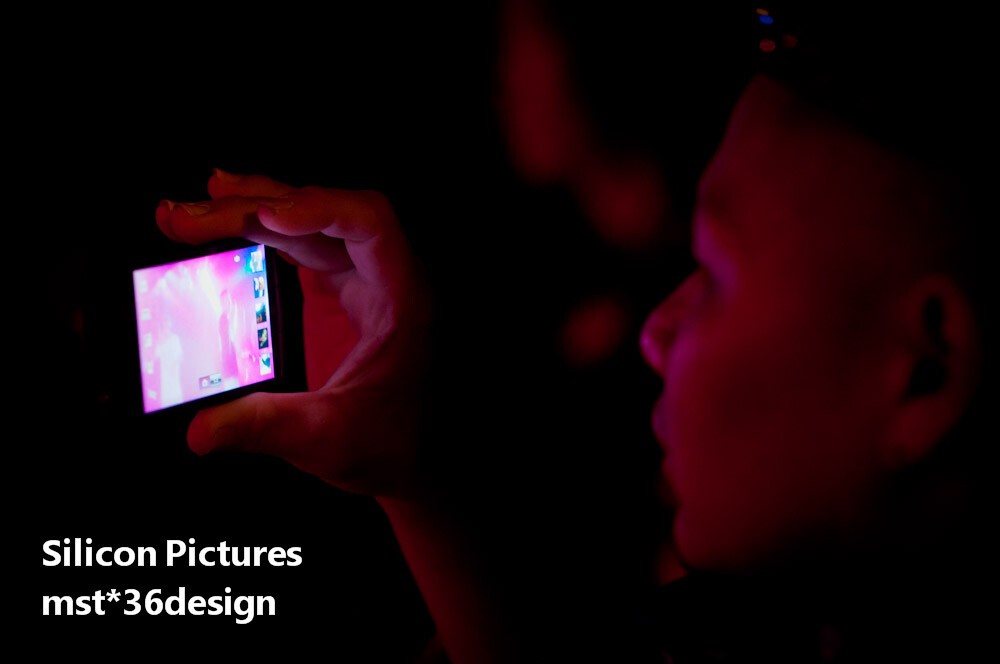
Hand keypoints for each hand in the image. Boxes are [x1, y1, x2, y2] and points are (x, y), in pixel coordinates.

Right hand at [157, 169, 429, 496]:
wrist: (403, 455)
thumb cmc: (386, 442)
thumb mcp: (326, 439)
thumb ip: (266, 428)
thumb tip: (200, 430)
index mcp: (399, 298)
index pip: (369, 224)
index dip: (319, 209)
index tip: (267, 216)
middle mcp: (381, 276)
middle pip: (321, 215)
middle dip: (254, 207)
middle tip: (188, 218)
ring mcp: (357, 280)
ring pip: (304, 224)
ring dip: (247, 212)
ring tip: (189, 212)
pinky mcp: (334, 290)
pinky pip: (297, 244)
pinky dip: (257, 229)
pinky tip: (222, 219)